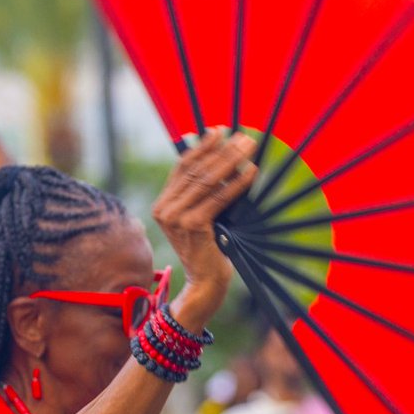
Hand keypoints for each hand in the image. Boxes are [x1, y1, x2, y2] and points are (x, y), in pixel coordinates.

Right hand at [152, 131, 257, 329]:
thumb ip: (203, 193)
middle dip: (222, 149)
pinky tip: (250, 172)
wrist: (205, 282)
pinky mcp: (192, 226)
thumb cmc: (210, 248)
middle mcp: (164, 209)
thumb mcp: (202, 216)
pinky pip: (217, 198)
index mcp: (163, 204)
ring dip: (231, 160)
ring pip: (206, 180)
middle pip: (195, 169)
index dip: (202, 146)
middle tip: (243, 136)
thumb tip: (224, 160)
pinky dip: (236, 183)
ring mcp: (175, 218)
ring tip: (249, 147)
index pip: (182, 167)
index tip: (220, 131)